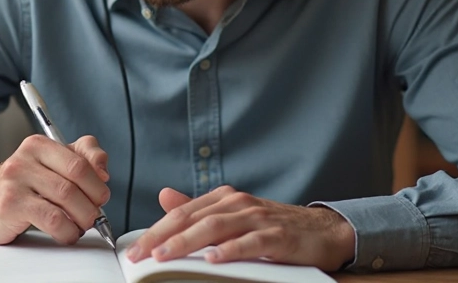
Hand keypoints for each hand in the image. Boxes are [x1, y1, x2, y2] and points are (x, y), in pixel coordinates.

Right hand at [0, 134, 109, 244]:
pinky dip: (67, 230)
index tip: (101, 194)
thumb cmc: (24, 184)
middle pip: (75, 180)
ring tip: (81, 225)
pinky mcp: (11, 205)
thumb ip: (82, 157)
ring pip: (66, 199)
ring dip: (82, 218)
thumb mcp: (52, 164)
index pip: (80, 159)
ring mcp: (15, 181)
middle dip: (93, 201)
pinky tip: (67, 233)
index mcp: (39, 144)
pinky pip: (52, 219)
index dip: (97, 181)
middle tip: (95, 213)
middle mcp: (25, 159)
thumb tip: (103, 171)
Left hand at [126, 185, 354, 271]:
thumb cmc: (273, 227)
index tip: (135, 249)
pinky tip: (214, 259)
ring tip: (166, 255)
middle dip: (163, 237)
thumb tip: (164, 197)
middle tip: (141, 255)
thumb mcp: (233, 216)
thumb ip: (199, 210)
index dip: (156, 230)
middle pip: (193, 219)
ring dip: (188, 242)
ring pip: (216, 228)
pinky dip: (231, 250)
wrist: (323, 231)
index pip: (182, 213)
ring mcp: (258, 218)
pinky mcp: (278, 236)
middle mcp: (237, 203)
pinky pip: (251, 242)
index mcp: (223, 199)